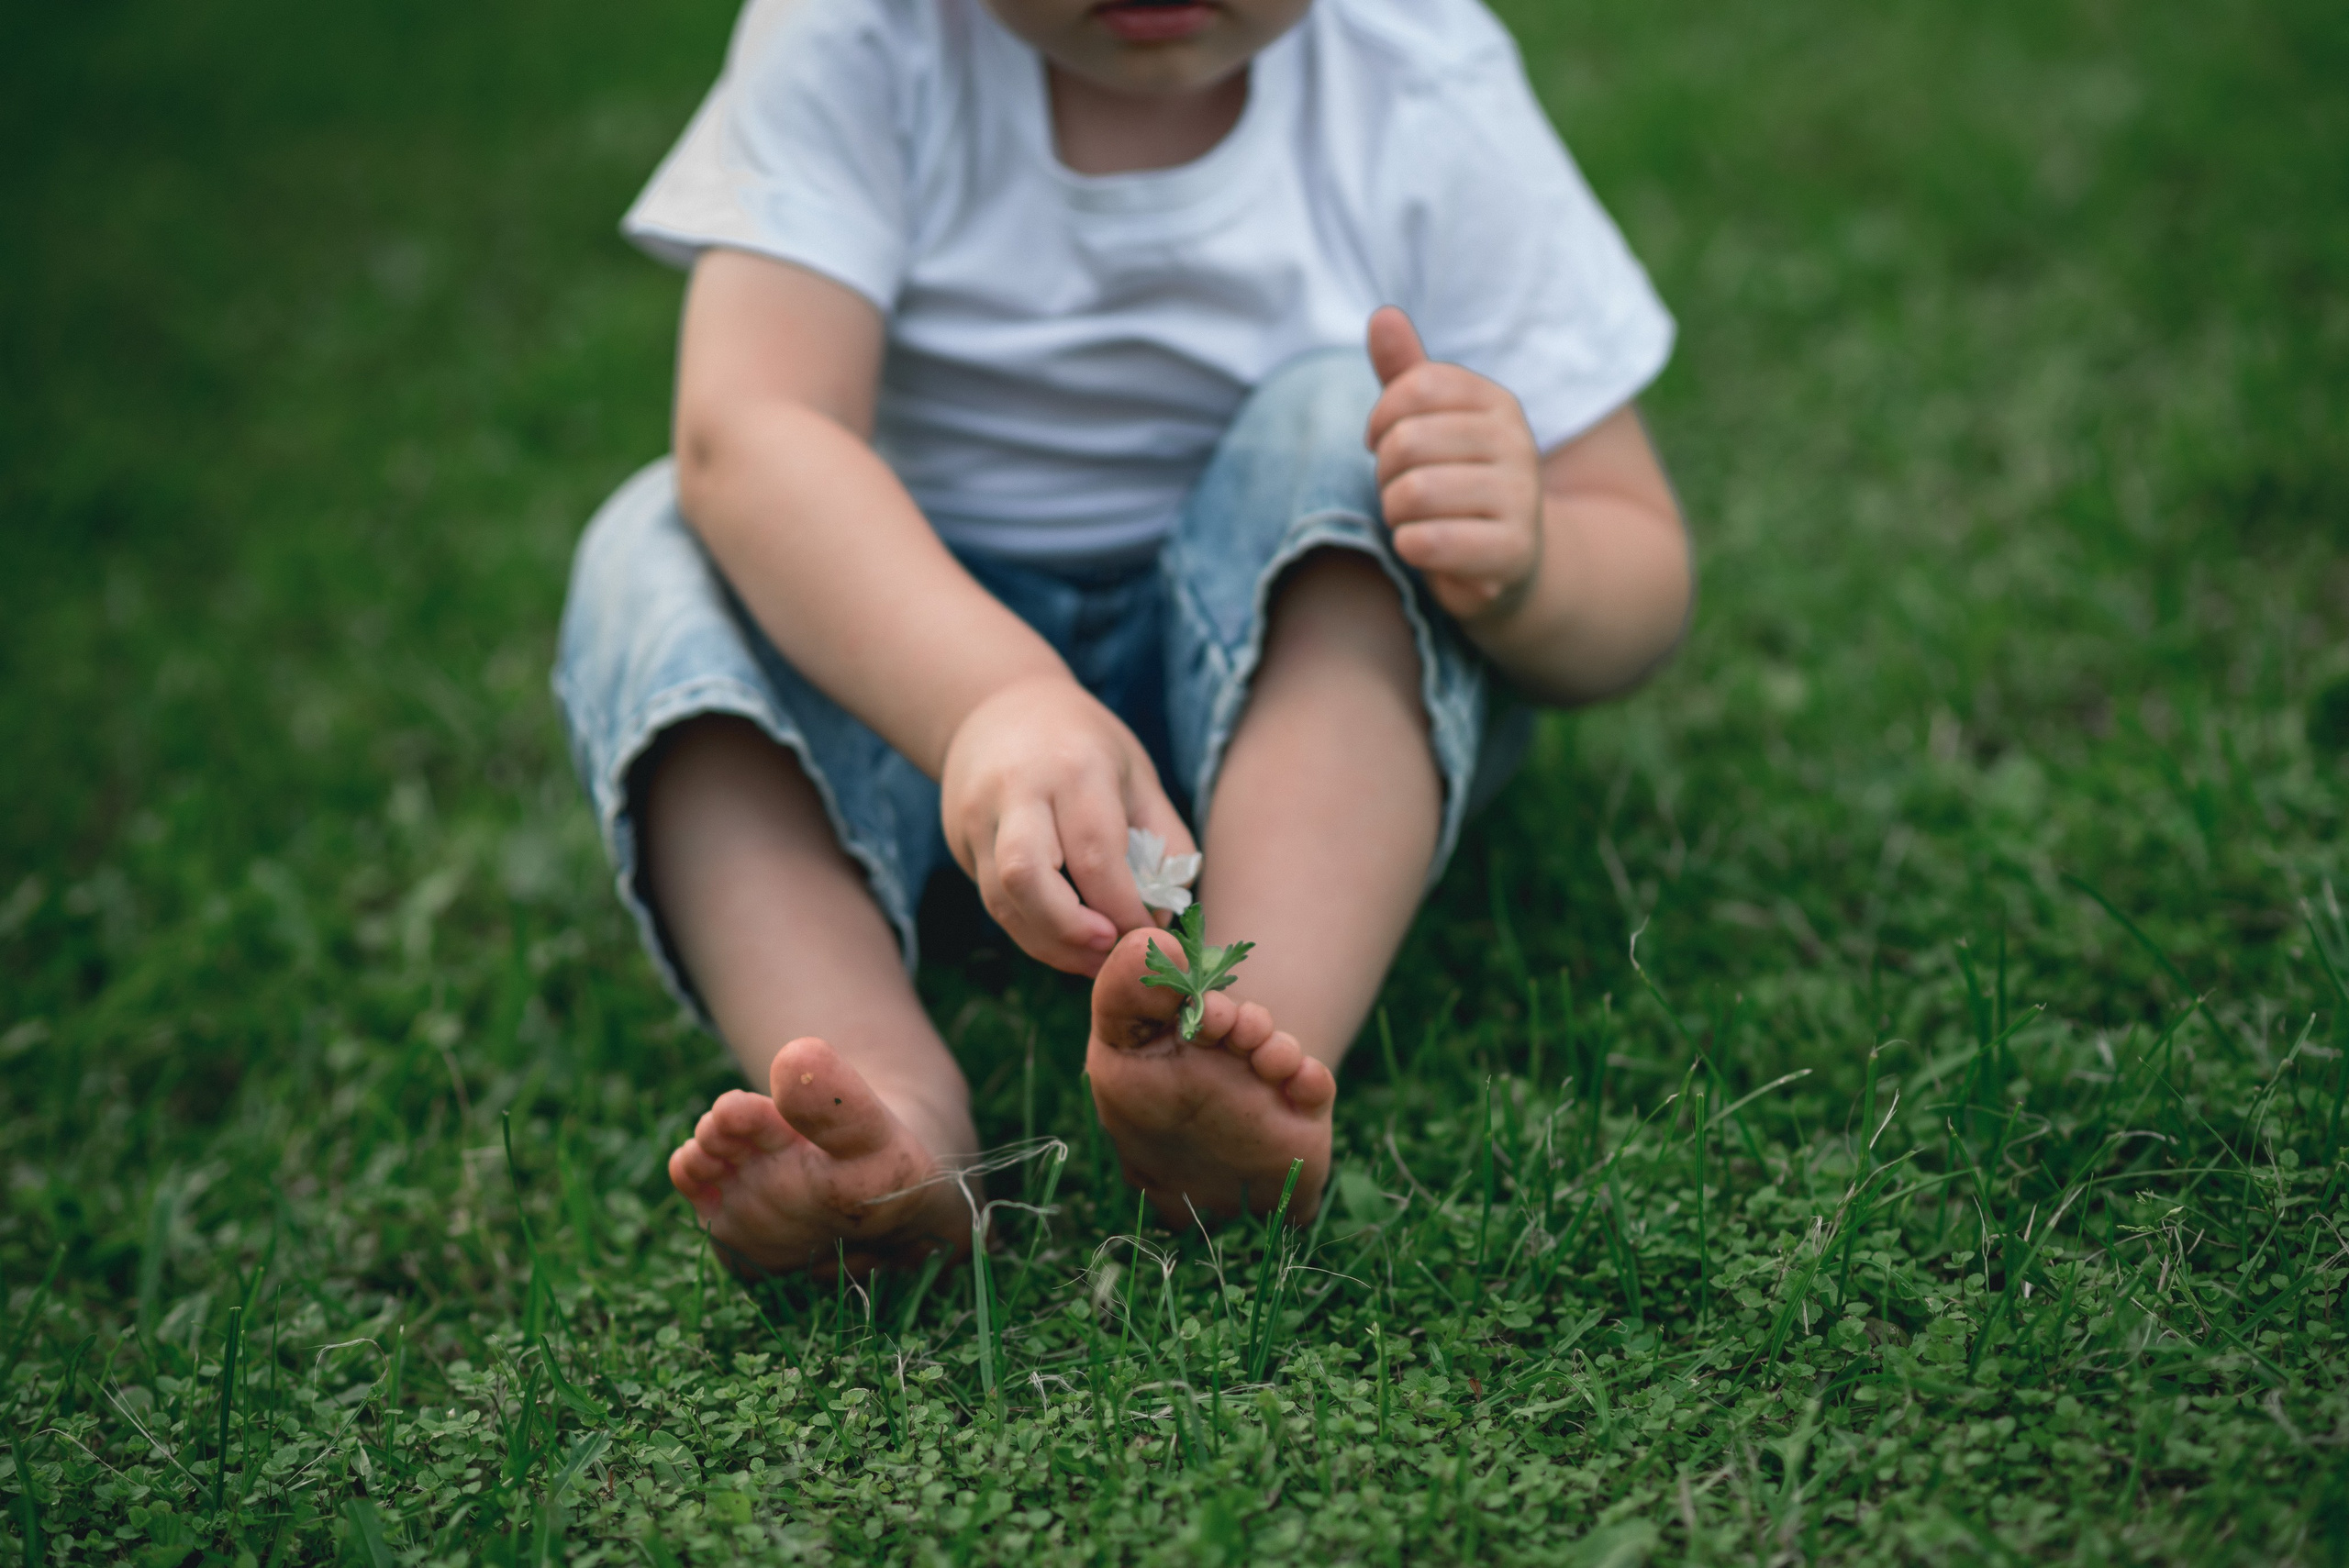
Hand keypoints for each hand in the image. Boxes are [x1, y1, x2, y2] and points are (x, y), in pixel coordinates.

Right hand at [939, 673, 1194, 975]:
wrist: (998, 706)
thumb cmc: (1084, 744)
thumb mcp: (1138, 774)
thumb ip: (1165, 842)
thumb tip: (1162, 918)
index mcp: (1074, 767)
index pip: (1096, 853)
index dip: (1124, 910)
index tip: (1151, 940)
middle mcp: (1017, 790)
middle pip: (1027, 876)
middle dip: (1071, 932)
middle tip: (1111, 953)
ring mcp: (978, 816)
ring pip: (1002, 901)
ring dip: (1051, 945)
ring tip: (1094, 960)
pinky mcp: (959, 841)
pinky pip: (994, 902)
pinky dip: (1032, 932)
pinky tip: (1066, 941)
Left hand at [1364, 306, 1545, 622]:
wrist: (1511, 559)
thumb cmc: (1459, 481)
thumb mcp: (1433, 423)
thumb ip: (1405, 373)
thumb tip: (1382, 315)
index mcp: (1496, 403)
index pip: (1415, 387)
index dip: (1381, 419)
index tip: (1380, 442)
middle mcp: (1516, 442)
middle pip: (1406, 442)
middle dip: (1384, 474)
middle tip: (1398, 492)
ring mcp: (1520, 497)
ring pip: (1412, 493)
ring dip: (1394, 514)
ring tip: (1413, 520)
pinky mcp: (1512, 551)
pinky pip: (1429, 541)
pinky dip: (1409, 546)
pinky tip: (1421, 547)